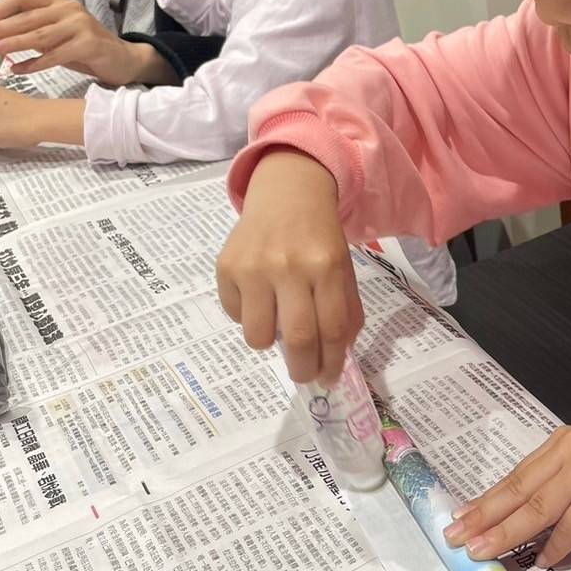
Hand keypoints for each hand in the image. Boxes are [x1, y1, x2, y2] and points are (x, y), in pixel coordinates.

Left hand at [0, 0, 146, 85]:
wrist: (124, 60)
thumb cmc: (87, 50)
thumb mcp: (58, 36)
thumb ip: (34, 33)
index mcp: (58, 2)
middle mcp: (68, 8)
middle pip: (27, 16)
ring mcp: (80, 25)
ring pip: (39, 35)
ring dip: (13, 44)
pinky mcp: (89, 44)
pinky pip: (55, 55)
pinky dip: (34, 64)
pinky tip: (17, 69)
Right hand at [217, 150, 362, 384]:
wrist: (287, 192)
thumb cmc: (318, 237)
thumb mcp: (342, 268)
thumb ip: (344, 310)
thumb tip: (337, 357)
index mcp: (326, 267)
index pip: (331, 329)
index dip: (331, 362)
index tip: (328, 378)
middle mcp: (289, 266)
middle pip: (298, 337)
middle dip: (302, 368)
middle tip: (303, 375)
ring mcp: (254, 267)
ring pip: (258, 336)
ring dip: (269, 341)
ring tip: (276, 324)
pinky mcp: (226, 266)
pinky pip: (235, 314)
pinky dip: (247, 316)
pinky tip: (257, 294)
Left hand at [443, 427, 570, 567]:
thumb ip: (553, 492)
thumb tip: (507, 523)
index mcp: (562, 444)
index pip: (516, 476)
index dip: (485, 500)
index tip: (459, 519)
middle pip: (520, 489)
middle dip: (485, 516)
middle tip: (457, 537)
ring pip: (538, 507)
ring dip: (507, 533)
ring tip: (483, 551)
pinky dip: (555, 547)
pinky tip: (540, 562)